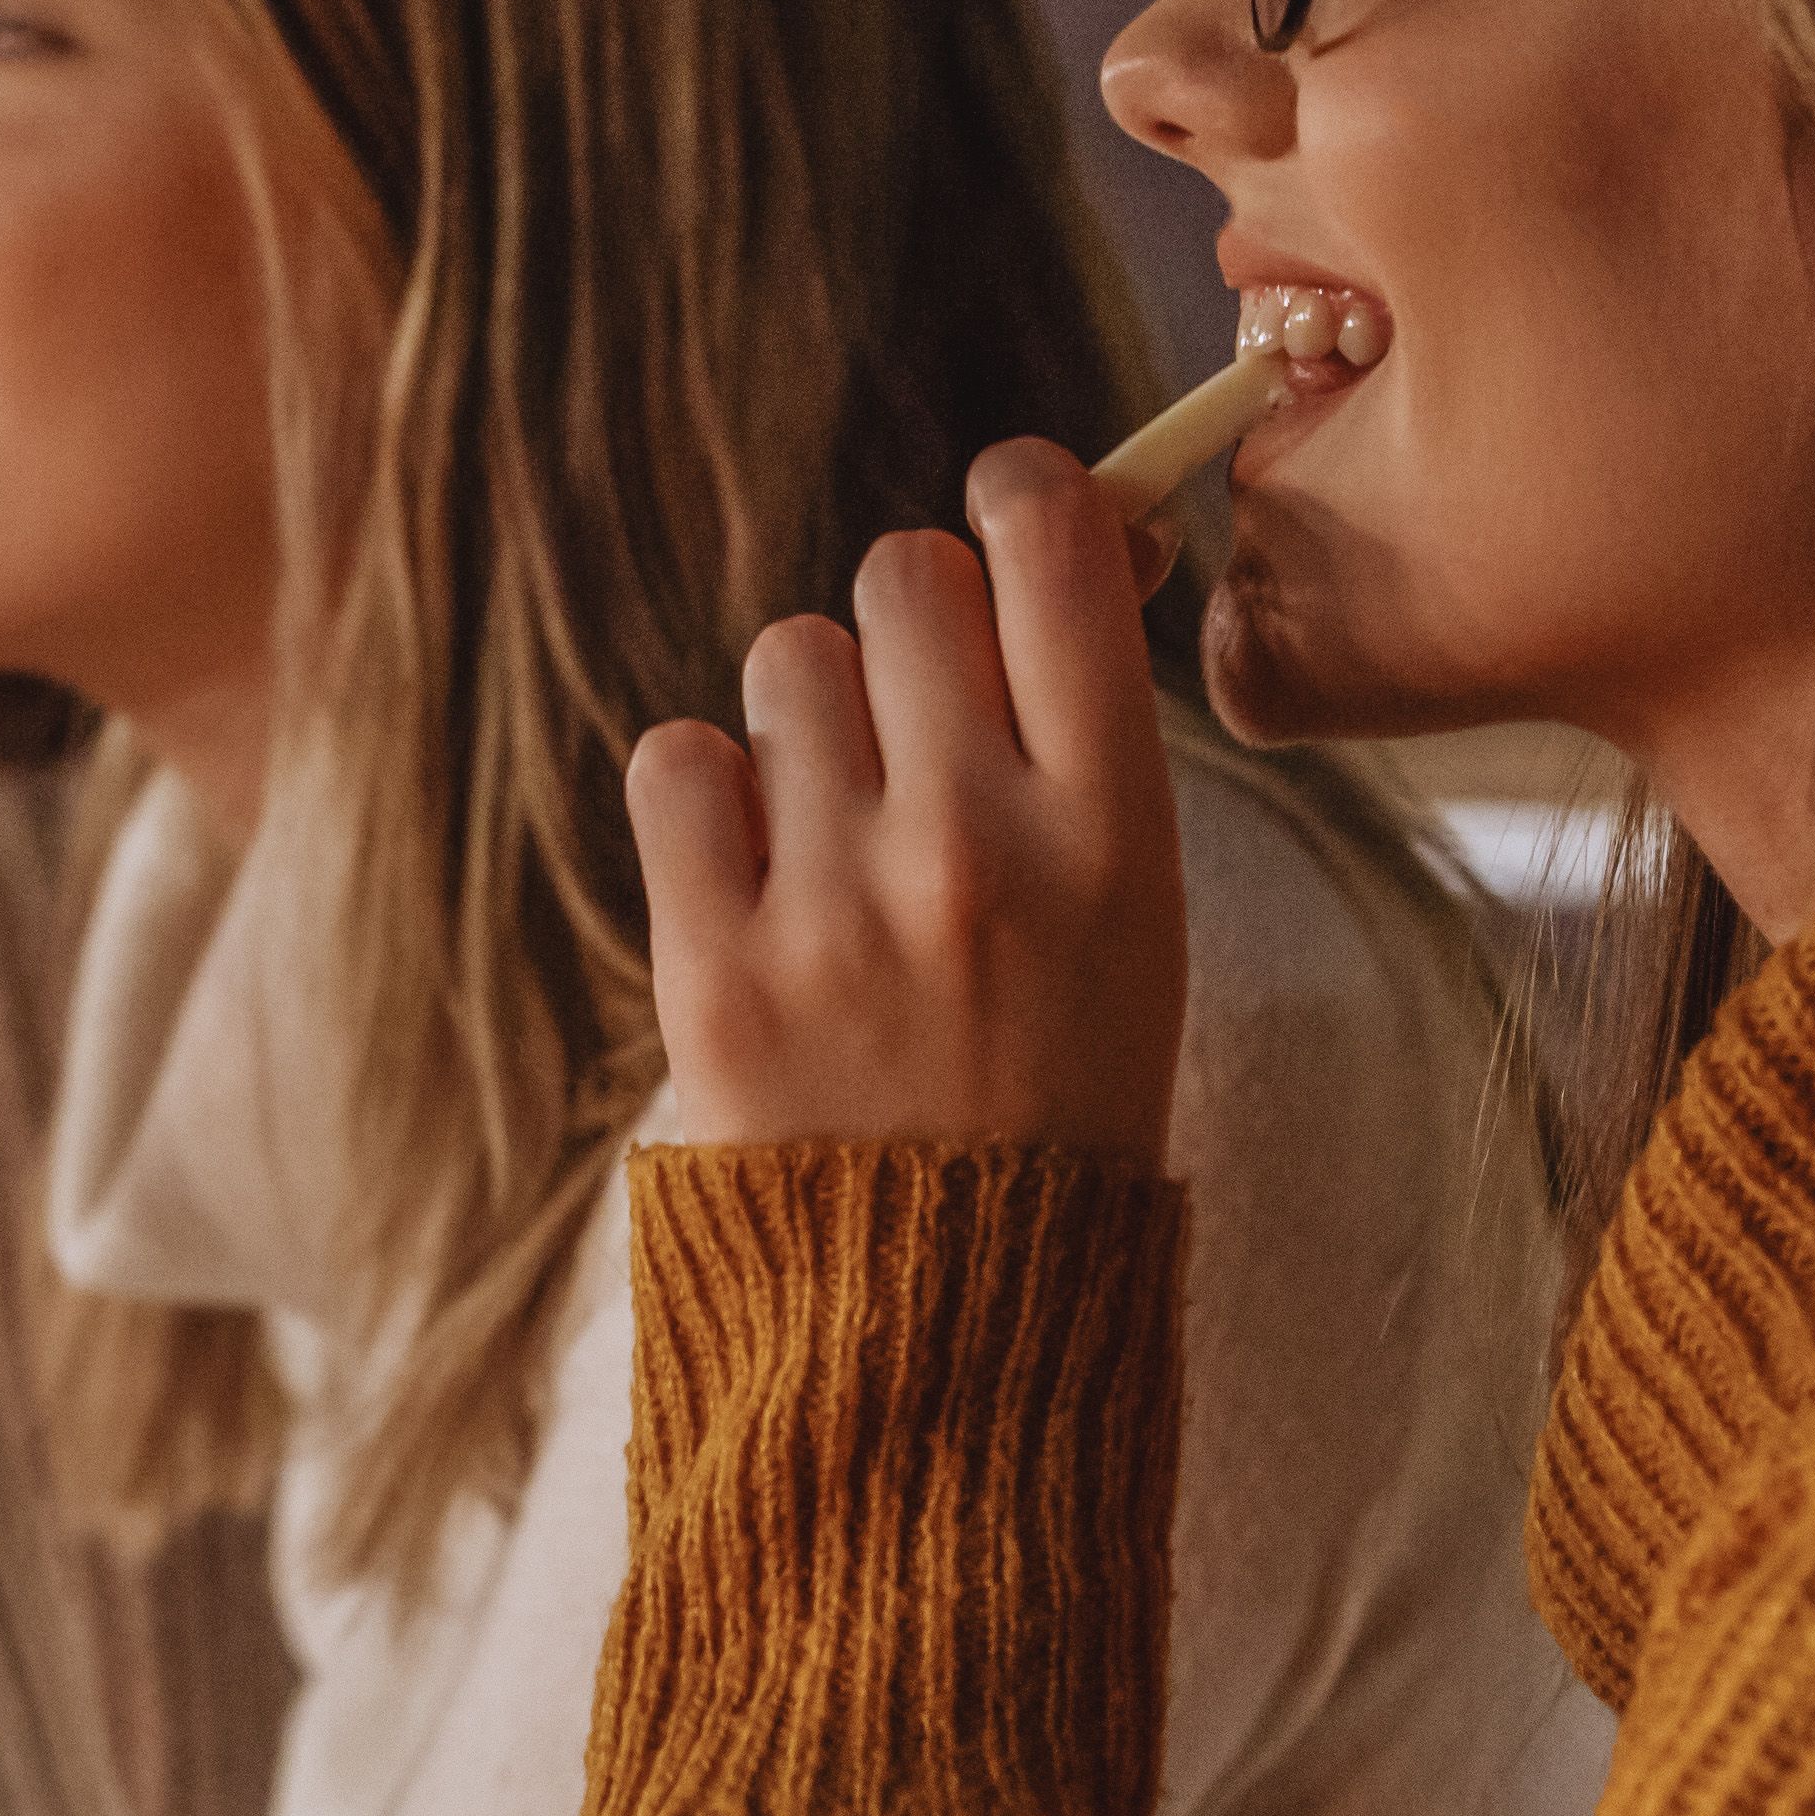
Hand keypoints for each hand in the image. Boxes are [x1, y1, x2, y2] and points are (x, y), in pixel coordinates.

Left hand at [631, 442, 1184, 1161]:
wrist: (951, 1322)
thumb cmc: (1055, 1093)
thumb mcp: (1135, 914)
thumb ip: (1084, 728)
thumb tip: (1060, 520)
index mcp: (1113, 830)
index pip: (1053, 545)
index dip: (1021, 494)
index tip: (1007, 514)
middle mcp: (976, 847)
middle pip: (904, 577)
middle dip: (908, 622)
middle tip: (918, 723)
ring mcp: (836, 909)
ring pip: (789, 662)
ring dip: (810, 721)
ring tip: (843, 840)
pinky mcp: (714, 967)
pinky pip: (679, 760)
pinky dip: (708, 796)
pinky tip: (756, 873)